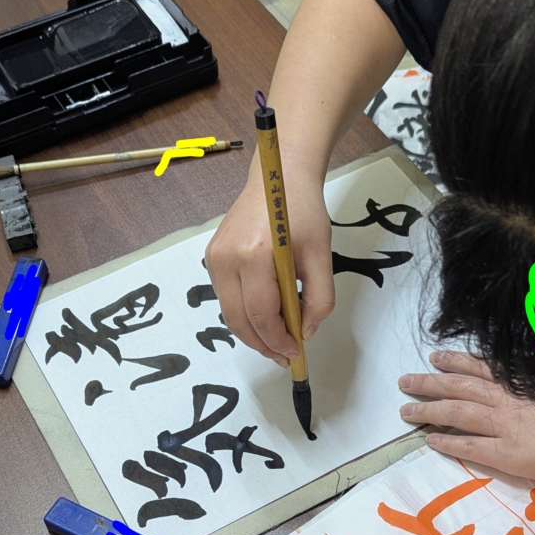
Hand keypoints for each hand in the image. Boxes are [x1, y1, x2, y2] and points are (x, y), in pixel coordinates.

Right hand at [205, 170, 334, 365]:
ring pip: (230, 313)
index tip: (295, 352)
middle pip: (239, 320)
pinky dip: (246, 314)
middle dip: (263, 344)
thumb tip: (305, 332)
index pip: (261, 314)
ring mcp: (214, 258)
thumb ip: (320, 299)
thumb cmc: (303, 212)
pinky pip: (227, 297)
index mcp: (254, 255)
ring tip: (277, 342)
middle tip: (285, 357)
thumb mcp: (322, 256)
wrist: (277, 178)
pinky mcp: (212, 257)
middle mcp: (226, 258)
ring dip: (253, 332)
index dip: (278, 340)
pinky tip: (267, 318)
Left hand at [398, 351, 534, 486]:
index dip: (455, 361)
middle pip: (459, 387)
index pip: (480, 366)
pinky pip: (471, 447)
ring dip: (429, 411)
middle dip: (429, 383)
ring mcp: (507, 426)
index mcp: (524, 380)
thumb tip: (533, 361)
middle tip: (404, 382)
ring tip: (406, 411)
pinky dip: (449, 442)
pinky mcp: (510, 454)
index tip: (435, 357)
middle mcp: (509, 399)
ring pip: (457, 414)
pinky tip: (430, 441)